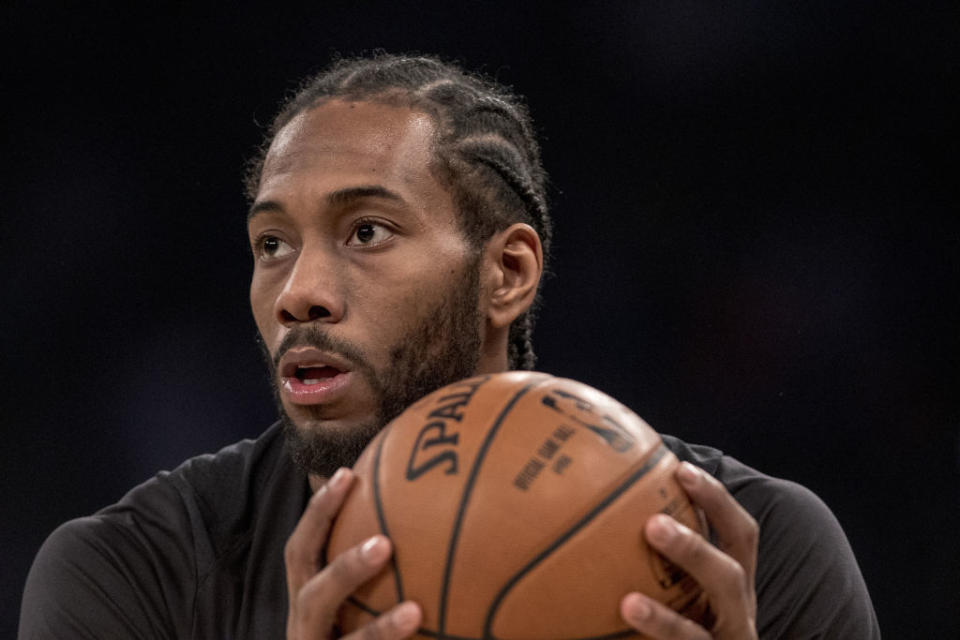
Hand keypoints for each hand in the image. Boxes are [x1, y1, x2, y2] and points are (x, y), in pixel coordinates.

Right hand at [285, 467, 422, 639]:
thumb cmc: (348, 632)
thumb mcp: (351, 604)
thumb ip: (377, 567)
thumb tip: (430, 515)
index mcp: (307, 603)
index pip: (302, 552)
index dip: (319, 513)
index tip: (348, 474)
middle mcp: (306, 632)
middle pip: (312, 595)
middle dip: (345, 569)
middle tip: (384, 543)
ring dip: (379, 633)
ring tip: (415, 613)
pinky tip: (424, 633)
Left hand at [621, 462, 757, 638]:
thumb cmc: (694, 622)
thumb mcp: (690, 589)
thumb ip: (663, 554)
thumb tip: (597, 507)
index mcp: (734, 585)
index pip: (740, 534)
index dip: (717, 501)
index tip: (681, 469)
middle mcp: (737, 616)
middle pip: (728, 577)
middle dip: (694, 549)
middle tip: (652, 525)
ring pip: (700, 636)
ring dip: (666, 620)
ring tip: (629, 604)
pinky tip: (623, 623)